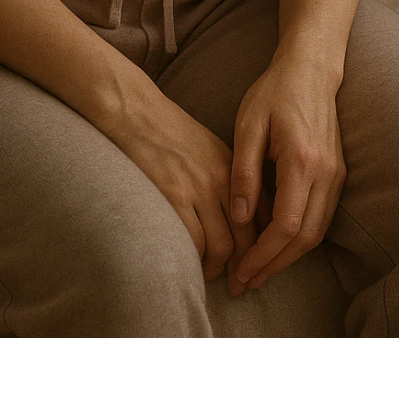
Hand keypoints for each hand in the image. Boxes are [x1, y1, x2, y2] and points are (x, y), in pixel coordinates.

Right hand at [107, 90, 258, 288]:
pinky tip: (193, 264)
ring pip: (222, 245)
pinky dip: (197, 260)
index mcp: (231, 166)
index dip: (262, 243)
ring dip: (220, 268)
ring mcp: (197, 189)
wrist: (136, 113)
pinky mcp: (172, 198)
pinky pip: (194, 242)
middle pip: (245, 234)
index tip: (258, 260)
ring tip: (214, 275)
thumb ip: (227, 177)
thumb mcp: (208, 147)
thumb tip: (241, 213)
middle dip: (246, 264)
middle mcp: (220, 179)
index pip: (260, 212)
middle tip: (241, 283)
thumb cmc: (168, 130)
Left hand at [226, 53, 345, 295]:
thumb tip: (239, 218)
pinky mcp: (338, 173)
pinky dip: (300, 237)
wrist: (309, 69)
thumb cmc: (273, 93)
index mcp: (301, 161)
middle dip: (276, 265)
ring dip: (289, 256)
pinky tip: (276, 242)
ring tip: (259, 270)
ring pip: (317, 232)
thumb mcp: (247, 126)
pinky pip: (322, 216)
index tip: (242, 271)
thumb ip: (243, 173)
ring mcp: (336, 174)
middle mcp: (326, 173)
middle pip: (305, 238)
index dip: (264, 254)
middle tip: (247, 282)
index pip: (286, 225)